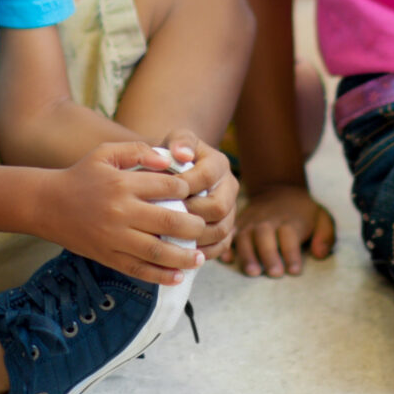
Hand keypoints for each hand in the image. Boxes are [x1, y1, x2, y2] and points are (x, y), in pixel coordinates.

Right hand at [37, 142, 198, 286]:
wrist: (47, 204)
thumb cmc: (81, 175)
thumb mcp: (106, 152)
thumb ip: (138, 151)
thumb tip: (168, 161)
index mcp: (123, 183)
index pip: (167, 188)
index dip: (187, 191)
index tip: (195, 194)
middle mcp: (121, 212)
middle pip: (168, 222)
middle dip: (193, 226)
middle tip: (204, 227)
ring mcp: (114, 237)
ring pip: (156, 252)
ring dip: (183, 257)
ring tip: (200, 258)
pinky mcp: (107, 256)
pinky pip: (138, 270)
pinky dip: (160, 276)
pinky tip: (177, 276)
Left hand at [161, 133, 238, 262]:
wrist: (179, 171)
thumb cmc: (173, 155)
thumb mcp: (176, 140)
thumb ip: (179, 142)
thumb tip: (182, 154)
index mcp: (219, 163)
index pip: (206, 177)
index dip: (184, 187)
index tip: (161, 193)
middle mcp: (230, 186)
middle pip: (218, 207)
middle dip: (191, 215)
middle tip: (166, 220)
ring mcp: (231, 210)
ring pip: (221, 230)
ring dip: (196, 237)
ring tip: (172, 239)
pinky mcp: (228, 229)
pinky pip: (221, 246)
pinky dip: (203, 252)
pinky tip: (182, 253)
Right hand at [224, 182, 334, 277]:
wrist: (278, 188)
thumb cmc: (302, 211)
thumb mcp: (321, 217)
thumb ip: (325, 236)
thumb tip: (319, 254)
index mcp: (290, 220)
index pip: (290, 236)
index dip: (292, 253)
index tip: (294, 270)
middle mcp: (268, 220)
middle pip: (265, 236)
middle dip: (269, 255)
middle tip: (274, 273)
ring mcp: (250, 221)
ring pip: (244, 236)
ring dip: (247, 254)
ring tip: (252, 272)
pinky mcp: (238, 223)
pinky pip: (229, 232)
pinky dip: (226, 245)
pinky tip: (226, 259)